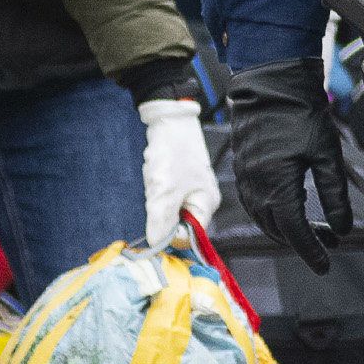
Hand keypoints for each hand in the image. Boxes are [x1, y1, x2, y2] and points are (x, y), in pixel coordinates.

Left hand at [139, 96, 220, 241]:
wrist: (170, 119)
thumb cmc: (173, 152)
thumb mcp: (165, 190)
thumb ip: (162, 220)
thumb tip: (157, 244)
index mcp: (206, 205)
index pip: (189, 236)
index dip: (170, 233)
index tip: (157, 216)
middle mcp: (202, 201)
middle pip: (176, 223)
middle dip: (161, 210)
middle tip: (158, 189)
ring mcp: (190, 190)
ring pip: (167, 208)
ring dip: (157, 196)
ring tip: (158, 176)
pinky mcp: (179, 181)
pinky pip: (164, 195)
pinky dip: (157, 187)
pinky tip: (156, 171)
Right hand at [219, 59, 351, 271]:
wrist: (271, 83)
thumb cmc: (302, 114)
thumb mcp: (327, 155)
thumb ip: (335, 194)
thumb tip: (343, 229)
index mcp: (278, 184)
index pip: (294, 231)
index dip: (310, 251)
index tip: (325, 266)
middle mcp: (256, 186)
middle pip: (278, 229)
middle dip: (303, 241)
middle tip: (329, 242)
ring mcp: (245, 177)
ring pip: (263, 218)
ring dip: (287, 229)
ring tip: (314, 228)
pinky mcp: (242, 167)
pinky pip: (254, 203)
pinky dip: (273, 213)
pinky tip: (290, 207)